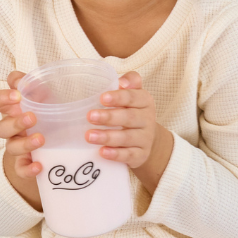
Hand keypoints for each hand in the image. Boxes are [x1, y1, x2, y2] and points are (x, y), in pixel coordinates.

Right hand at [0, 71, 44, 208]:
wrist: (52, 143)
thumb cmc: (45, 113)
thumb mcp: (42, 96)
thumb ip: (34, 86)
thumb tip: (28, 80)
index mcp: (11, 109)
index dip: (0, 98)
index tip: (16, 95)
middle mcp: (10, 128)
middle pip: (0, 127)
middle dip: (14, 122)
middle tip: (31, 118)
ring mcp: (17, 146)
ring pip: (11, 147)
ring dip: (25, 143)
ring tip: (41, 139)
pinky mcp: (25, 163)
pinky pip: (21, 169)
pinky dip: (28, 169)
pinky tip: (38, 166)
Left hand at [86, 71, 173, 191]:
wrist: (147, 139)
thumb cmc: (133, 111)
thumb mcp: (134, 94)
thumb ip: (130, 82)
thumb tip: (121, 81)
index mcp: (145, 101)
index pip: (134, 97)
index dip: (118, 97)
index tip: (102, 98)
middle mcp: (147, 119)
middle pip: (129, 117)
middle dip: (109, 117)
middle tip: (90, 116)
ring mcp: (145, 138)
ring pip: (127, 138)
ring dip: (108, 136)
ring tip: (89, 136)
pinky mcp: (141, 155)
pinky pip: (129, 155)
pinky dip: (116, 154)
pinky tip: (102, 152)